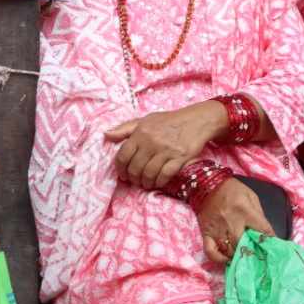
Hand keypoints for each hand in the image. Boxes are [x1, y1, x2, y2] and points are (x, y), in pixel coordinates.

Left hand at [106, 101, 226, 189]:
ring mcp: (166, 150)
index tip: (123, 174)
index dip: (120, 168)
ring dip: (145, 182)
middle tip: (135, 181)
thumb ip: (125, 128)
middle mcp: (151, 141)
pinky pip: (165, 175)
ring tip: (146, 183)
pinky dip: (159, 182)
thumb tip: (106, 135)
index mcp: (141, 132)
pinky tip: (158, 182)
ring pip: (149, 173)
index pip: (123, 155)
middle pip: (135, 167)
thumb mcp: (146, 120)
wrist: (197, 120)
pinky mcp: (180, 157)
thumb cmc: (170, 121)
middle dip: (133, 178)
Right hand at [197, 178, 274, 263]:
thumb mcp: (251, 197)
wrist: (209, 185)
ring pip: (228, 250)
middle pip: (242, 243)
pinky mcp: (205, 232)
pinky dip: (219, 258)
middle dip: (250, 251)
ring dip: (237, 255)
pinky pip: (210, 251)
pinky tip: (226, 259)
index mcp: (244, 210)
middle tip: (256, 254)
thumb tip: (267, 232)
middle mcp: (230, 221)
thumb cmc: (233, 190)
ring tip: (243, 256)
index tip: (272, 246)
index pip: (262, 229)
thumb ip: (259, 215)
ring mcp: (216, 228)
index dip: (269, 239)